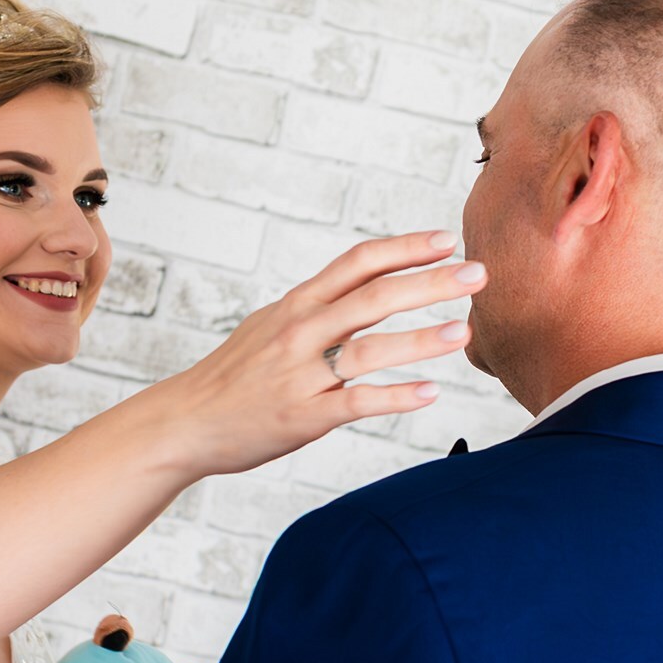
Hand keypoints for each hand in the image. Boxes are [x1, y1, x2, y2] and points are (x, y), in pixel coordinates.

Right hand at [151, 230, 482, 477]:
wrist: (185, 422)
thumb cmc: (233, 376)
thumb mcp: (269, 326)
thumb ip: (316, 308)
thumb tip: (361, 287)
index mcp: (297, 305)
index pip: (357, 263)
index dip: (405, 248)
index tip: (446, 240)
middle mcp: (301, 332)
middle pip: (374, 297)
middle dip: (430, 283)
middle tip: (477, 274)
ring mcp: (301, 374)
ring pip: (370, 349)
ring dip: (421, 339)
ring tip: (463, 332)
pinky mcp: (303, 416)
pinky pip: (357, 403)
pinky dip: (397, 397)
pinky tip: (430, 393)